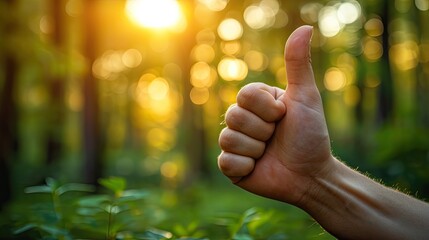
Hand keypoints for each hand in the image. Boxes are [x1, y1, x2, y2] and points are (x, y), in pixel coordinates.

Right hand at [218, 26, 333, 204]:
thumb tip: (305, 28)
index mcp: (256, 103)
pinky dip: (246, 166)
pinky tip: (258, 168)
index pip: (244, 95)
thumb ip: (298, 64)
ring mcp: (235, 144)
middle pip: (233, 116)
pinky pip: (225, 162)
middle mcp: (242, 121)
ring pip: (228, 139)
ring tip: (268, 153)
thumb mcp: (305, 97)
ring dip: (256, 149)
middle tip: (276, 137)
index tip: (283, 116)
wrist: (311, 175)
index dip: (266, 109)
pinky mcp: (231, 166)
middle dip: (262, 131)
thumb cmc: (311, 135)